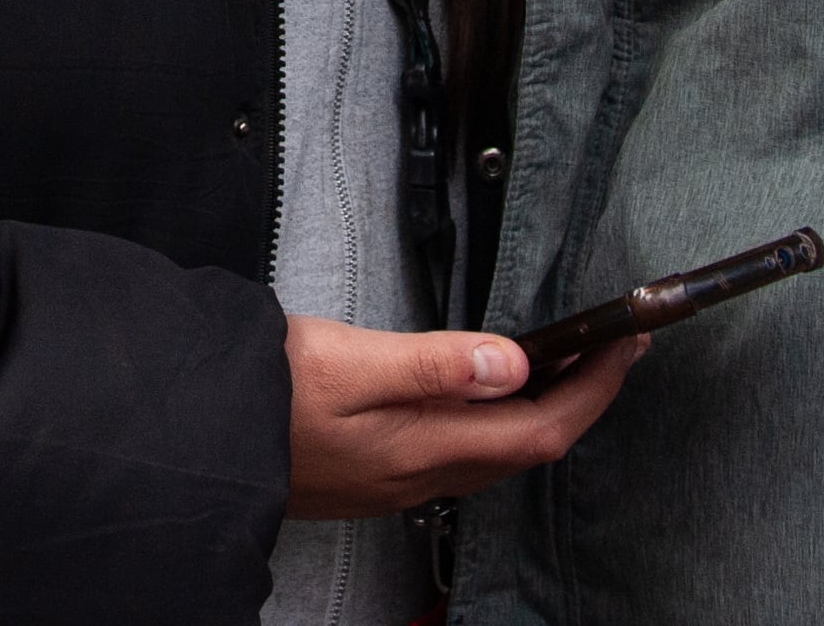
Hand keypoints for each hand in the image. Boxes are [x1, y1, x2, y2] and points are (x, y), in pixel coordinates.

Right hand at [282, 318, 642, 519]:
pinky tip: (489, 395)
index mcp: (423, 447)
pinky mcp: (378, 475)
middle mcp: (420, 474)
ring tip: (566, 364)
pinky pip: (464, 454)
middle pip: (530, 445)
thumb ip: (432, 364)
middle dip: (582, 396)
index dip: (595, 386)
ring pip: (498, 452)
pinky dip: (499, 421)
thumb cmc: (261, 394)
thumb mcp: (348, 361)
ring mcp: (399, 481)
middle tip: (613, 347)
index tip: (627, 342)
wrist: (195, 435)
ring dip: (543, 410)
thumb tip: (510, 362)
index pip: (541, 427)